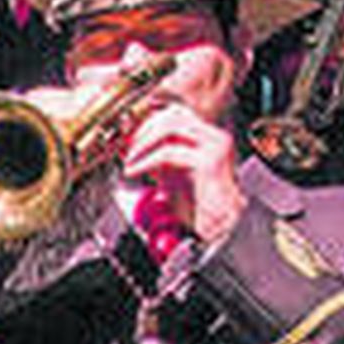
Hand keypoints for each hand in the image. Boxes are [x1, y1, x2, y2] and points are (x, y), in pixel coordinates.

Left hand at [120, 100, 245, 247]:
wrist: (217, 231)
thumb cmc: (196, 210)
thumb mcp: (172, 175)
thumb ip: (158, 157)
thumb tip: (134, 145)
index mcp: (208, 138)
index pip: (176, 112)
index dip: (149, 122)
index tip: (129, 139)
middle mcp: (215, 137)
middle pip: (174, 114)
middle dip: (145, 129)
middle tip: (126, 149)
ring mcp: (215, 146)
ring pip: (172, 125)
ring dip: (144, 142)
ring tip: (129, 161)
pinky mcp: (209, 162)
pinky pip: (169, 152)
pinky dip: (145, 160)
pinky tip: (134, 172)